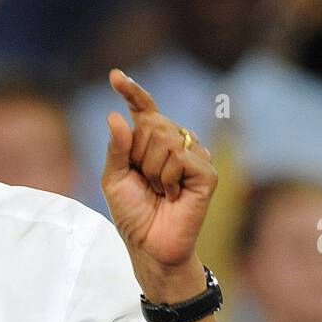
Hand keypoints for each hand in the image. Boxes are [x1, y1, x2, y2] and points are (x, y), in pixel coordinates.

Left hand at [101, 68, 216, 291]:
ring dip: (152, 171)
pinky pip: (181, 158)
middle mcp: (175, 143)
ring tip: (158, 192)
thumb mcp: (114, 179)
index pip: (144, 109)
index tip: (115, 76)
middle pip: (152, 124)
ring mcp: (193, 155)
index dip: (132, 91)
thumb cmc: (133, 214)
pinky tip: (172, 196)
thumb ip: (117, 148)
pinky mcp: (206, 172)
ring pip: (167, 140)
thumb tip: (116, 116)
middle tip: (144, 182)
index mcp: (151, 143)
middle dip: (139, 155)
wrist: (150, 246)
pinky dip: (168, 179)